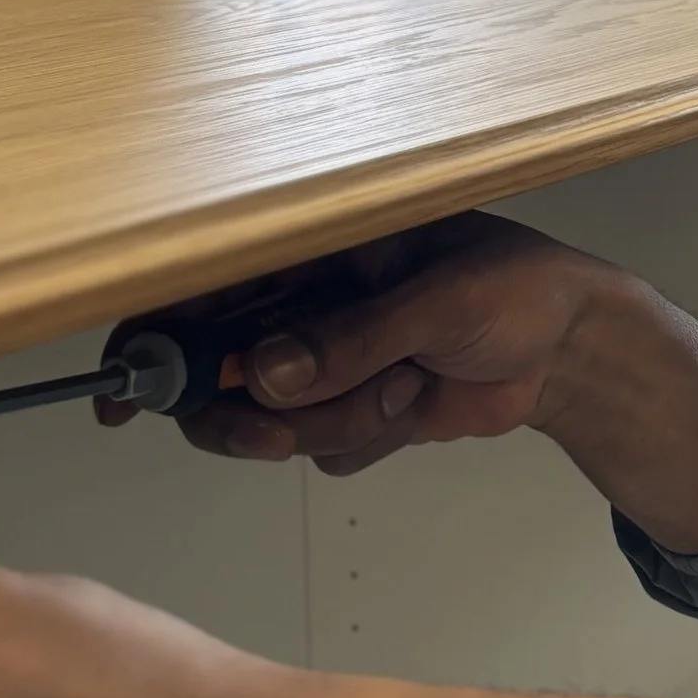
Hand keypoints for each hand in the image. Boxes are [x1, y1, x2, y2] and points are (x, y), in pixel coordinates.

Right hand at [158, 216, 697, 553]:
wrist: (572, 352)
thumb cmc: (518, 289)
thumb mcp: (438, 303)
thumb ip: (351, 340)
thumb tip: (267, 374)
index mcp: (310, 247)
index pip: (201, 287)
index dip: (152, 337)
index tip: (125, 390)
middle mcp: (303, 304)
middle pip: (215, 372)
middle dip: (246, 411)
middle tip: (277, 430)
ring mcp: (323, 363)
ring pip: (272, 422)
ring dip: (339, 421)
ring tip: (407, 387)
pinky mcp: (350, 410)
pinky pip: (322, 450)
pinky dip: (369, 438)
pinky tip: (420, 402)